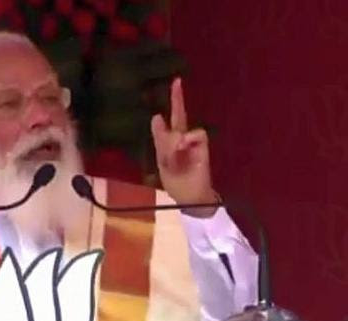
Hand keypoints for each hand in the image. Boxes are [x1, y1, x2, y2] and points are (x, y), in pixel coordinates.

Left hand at [151, 78, 217, 217]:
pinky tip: (184, 146)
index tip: (157, 116)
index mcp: (168, 145)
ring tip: (175, 150)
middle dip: (177, 99)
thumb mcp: (163, 163)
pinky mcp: (203, 148)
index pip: (164, 127)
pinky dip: (189, 138)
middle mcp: (180, 140)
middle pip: (179, 116)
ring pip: (183, 127)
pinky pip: (198, 134)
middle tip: (177, 81)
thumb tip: (157, 117)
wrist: (191, 199)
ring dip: (176, 136)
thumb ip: (161, 142)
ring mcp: (192, 143)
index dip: (160, 121)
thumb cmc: (176, 183)